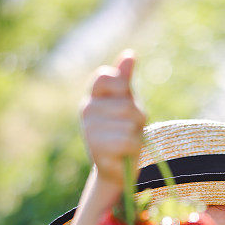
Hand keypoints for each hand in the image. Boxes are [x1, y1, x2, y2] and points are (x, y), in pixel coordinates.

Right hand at [80, 49, 146, 187]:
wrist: (117, 170)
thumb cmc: (124, 132)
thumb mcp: (127, 103)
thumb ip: (126, 81)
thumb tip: (130, 54)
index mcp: (93, 96)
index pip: (106, 76)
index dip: (122, 86)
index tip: (124, 99)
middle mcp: (87, 110)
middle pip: (128, 105)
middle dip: (137, 119)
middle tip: (129, 131)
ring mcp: (90, 130)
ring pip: (131, 124)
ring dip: (137, 136)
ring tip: (127, 143)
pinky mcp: (97, 150)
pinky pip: (129, 142)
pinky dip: (134, 149)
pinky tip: (124, 155)